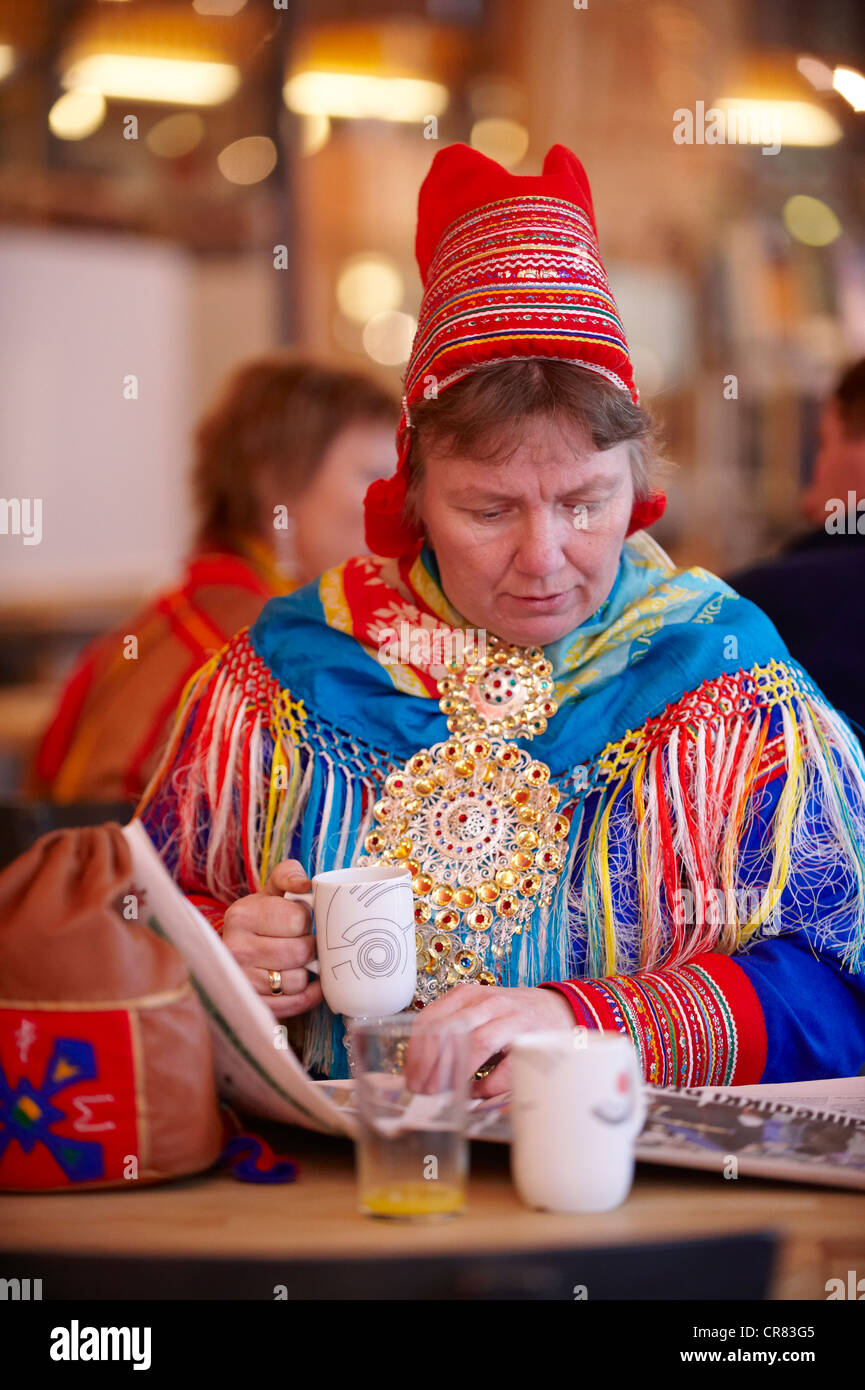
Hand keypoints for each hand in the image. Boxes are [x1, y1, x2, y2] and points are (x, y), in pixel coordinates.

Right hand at [222, 860, 322, 1017]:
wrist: (235, 955)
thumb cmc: (261, 921)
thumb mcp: (270, 892)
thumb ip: (288, 875)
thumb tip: (305, 884)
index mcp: (241, 915)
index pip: (298, 918)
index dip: (306, 920)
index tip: (297, 921)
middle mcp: (235, 949)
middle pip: (301, 951)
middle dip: (309, 946)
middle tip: (302, 942)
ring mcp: (242, 981)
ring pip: (298, 980)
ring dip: (306, 971)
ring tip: (296, 962)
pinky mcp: (253, 1005)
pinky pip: (295, 1003)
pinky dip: (308, 994)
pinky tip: (306, 983)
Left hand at [404, 982, 577, 1098]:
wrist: (558, 1009)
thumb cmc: (511, 1017)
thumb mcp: (477, 1013)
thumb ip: (452, 1030)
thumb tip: (422, 1067)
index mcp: (468, 995)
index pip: (431, 1018)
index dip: (417, 1050)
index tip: (410, 1073)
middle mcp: (487, 1002)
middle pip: (449, 1031)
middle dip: (431, 1065)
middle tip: (422, 1089)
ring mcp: (511, 1017)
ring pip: (475, 1043)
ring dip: (455, 1073)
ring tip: (442, 1092)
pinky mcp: (531, 1038)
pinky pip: (505, 1065)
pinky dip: (488, 1083)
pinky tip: (478, 1093)